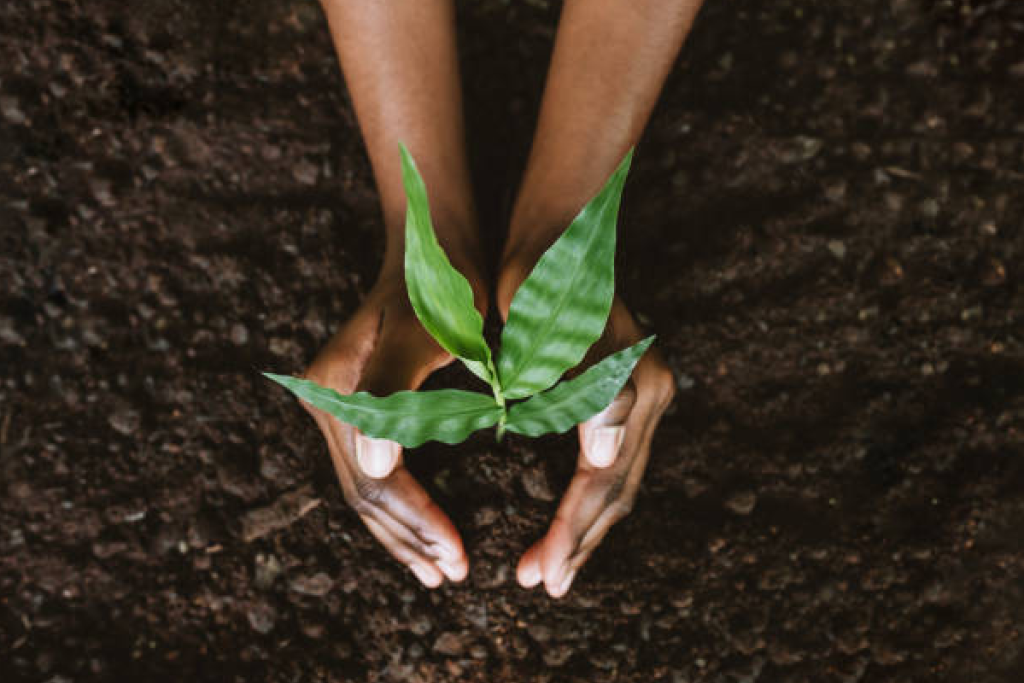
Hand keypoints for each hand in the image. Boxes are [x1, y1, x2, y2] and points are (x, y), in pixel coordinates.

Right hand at [302, 275, 476, 586]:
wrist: (433, 245)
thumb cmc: (441, 285)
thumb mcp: (425, 331)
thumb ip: (394, 391)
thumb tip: (377, 464)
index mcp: (337, 390)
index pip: (377, 479)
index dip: (418, 522)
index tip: (459, 556)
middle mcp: (326, 402)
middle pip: (365, 493)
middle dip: (410, 539)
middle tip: (454, 574)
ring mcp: (336, 407)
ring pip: (366, 490)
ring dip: (402, 534)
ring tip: (439, 570)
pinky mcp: (355, 409)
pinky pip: (373, 472)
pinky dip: (399, 509)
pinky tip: (423, 533)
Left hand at [498, 260, 675, 597]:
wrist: (556, 230)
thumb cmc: (541, 277)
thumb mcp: (552, 329)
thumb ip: (585, 391)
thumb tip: (604, 460)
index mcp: (633, 388)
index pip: (601, 480)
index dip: (570, 530)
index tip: (539, 574)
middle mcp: (649, 396)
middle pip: (616, 490)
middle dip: (579, 541)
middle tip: (541, 584)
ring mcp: (643, 394)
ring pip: (618, 482)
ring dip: (586, 528)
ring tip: (551, 567)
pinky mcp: (627, 392)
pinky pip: (613, 462)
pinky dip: (589, 498)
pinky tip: (567, 518)